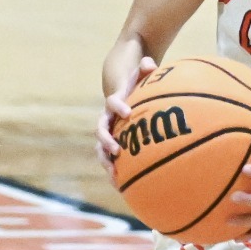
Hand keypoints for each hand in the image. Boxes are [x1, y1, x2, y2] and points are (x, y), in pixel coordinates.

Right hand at [96, 55, 157, 178]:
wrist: (122, 93)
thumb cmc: (135, 85)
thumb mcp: (140, 76)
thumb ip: (144, 69)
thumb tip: (149, 62)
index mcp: (115, 103)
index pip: (113, 103)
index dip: (118, 106)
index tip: (127, 112)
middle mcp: (107, 119)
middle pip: (101, 130)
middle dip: (107, 141)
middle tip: (117, 150)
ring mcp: (109, 133)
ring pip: (102, 149)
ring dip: (106, 162)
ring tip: (114, 175)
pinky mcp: (113, 145)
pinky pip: (111, 160)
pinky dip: (116, 172)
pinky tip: (123, 188)